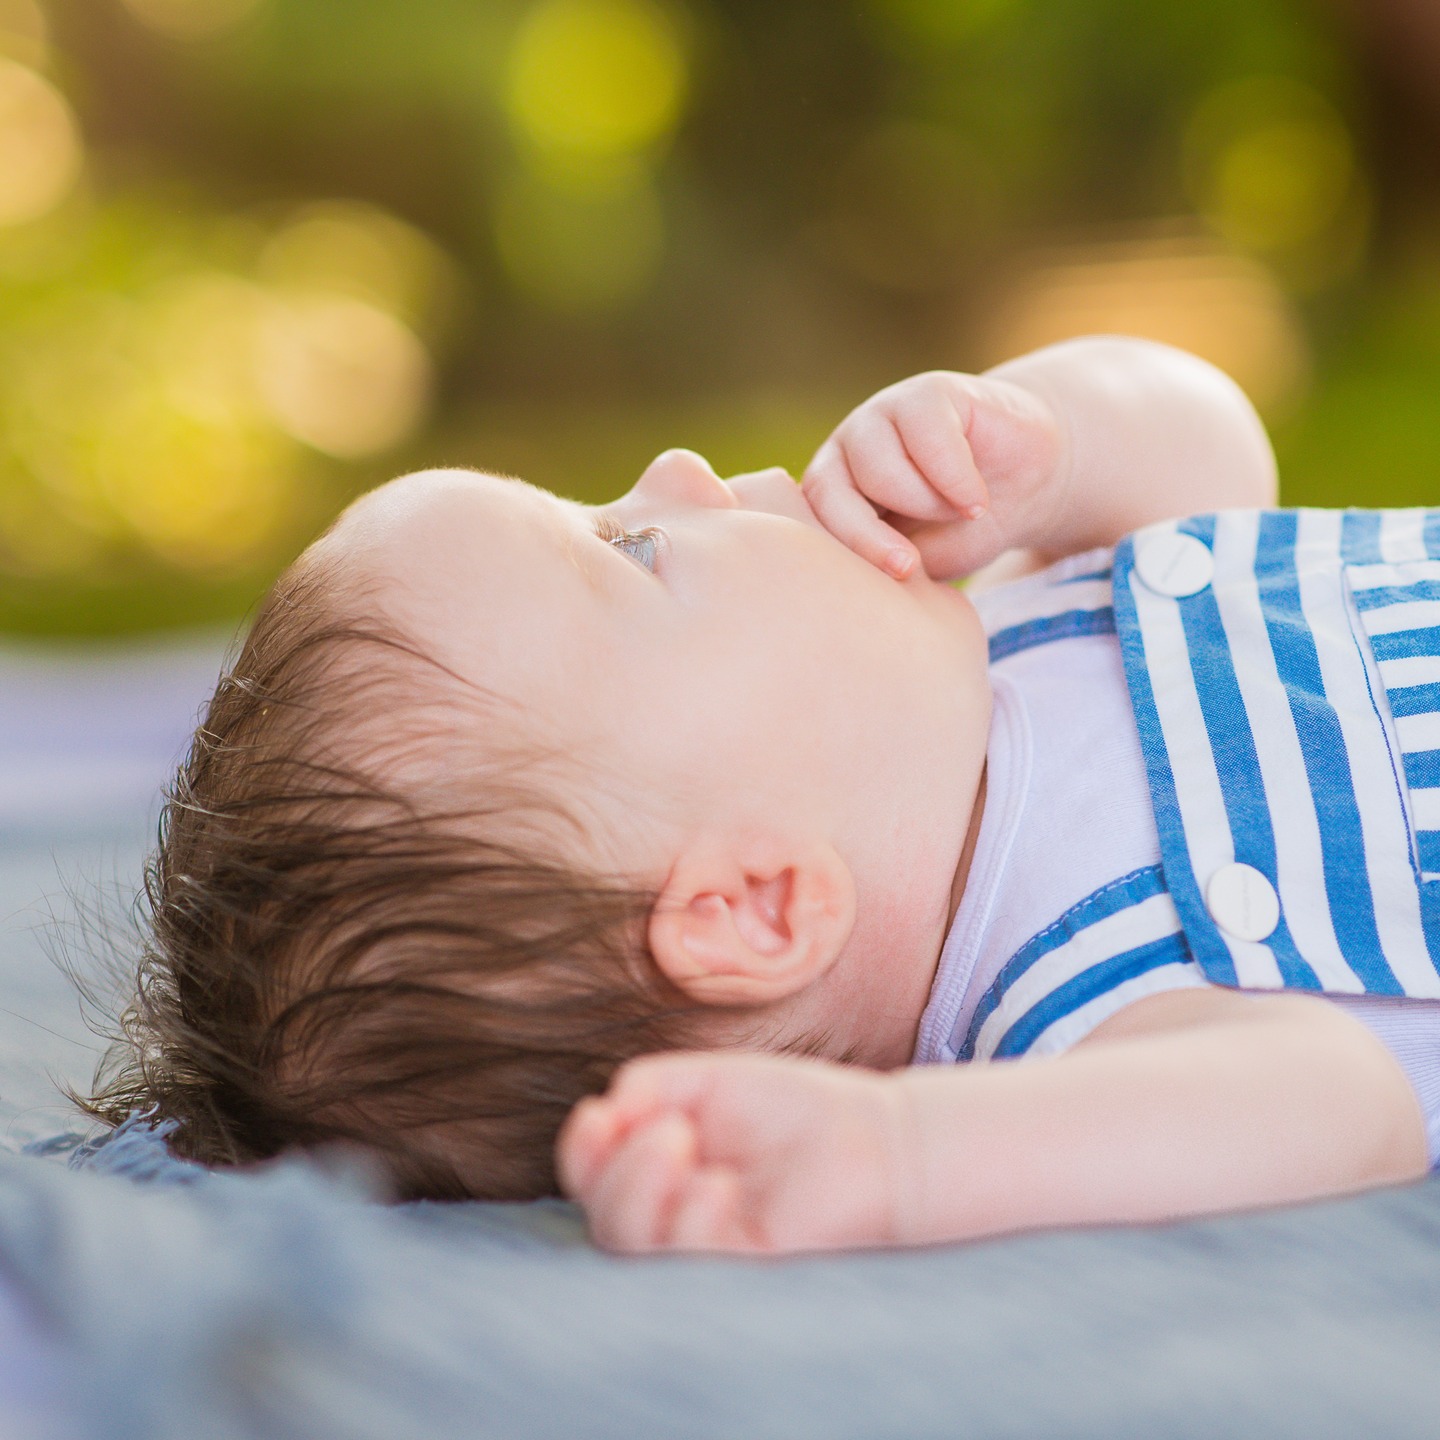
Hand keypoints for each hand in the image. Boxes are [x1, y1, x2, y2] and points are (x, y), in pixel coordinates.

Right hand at [556, 1051, 908, 1253]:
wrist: (871, 1141)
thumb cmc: (792, 1111)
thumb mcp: (707, 1082)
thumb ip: (649, 1086)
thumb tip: (603, 1110)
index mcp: (655, 1171)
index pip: (589, 1176)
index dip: (580, 1150)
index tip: (600, 1114)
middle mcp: (669, 1217)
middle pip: (601, 1218)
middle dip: (618, 1169)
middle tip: (671, 1127)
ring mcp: (702, 1249)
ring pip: (629, 1246)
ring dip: (640, 1189)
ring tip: (682, 1138)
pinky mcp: (741, 1273)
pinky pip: (688, 1261)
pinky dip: (688, 1220)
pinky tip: (718, 1184)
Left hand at [802, 370, 1064, 582]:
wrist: (1029, 482)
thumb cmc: (966, 528)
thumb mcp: (927, 559)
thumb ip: (892, 564)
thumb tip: (863, 580)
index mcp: (835, 492)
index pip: (814, 519)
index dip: (851, 549)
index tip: (898, 575)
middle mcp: (849, 450)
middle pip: (832, 492)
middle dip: (870, 536)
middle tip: (911, 565)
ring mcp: (883, 416)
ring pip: (877, 466)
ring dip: (923, 503)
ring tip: (964, 515)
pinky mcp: (926, 393)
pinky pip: (925, 432)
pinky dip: (954, 477)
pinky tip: (976, 500)